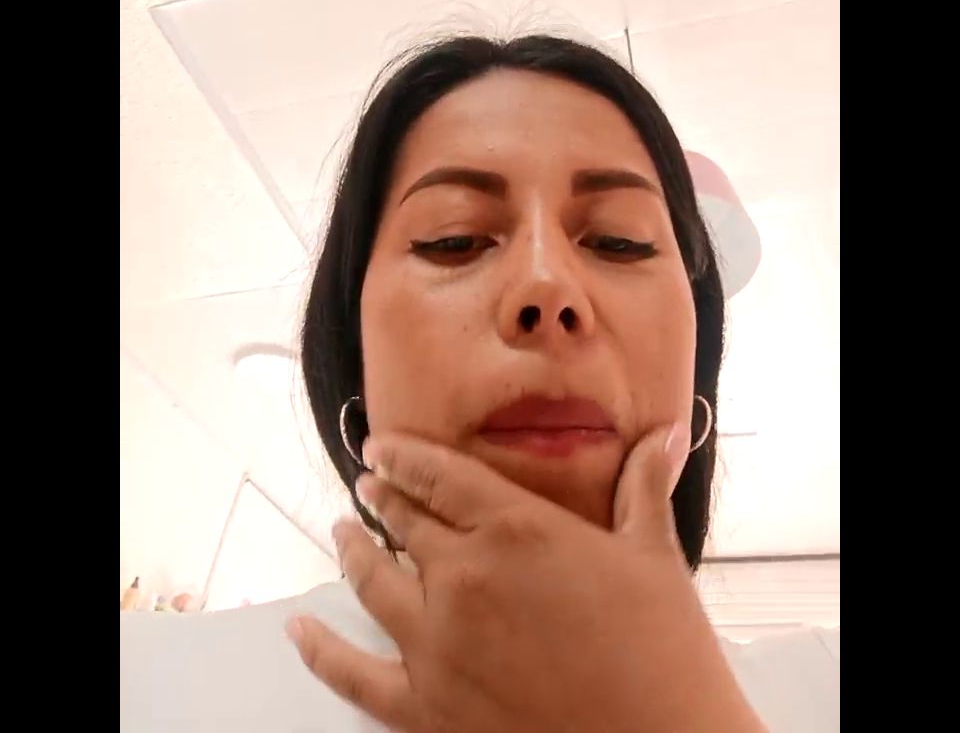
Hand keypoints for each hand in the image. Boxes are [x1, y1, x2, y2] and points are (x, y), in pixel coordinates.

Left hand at [287, 426, 764, 732]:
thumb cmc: (663, 650)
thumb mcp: (654, 557)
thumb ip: (647, 485)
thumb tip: (671, 431)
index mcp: (515, 529)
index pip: (441, 476)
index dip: (404, 456)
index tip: (379, 446)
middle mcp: (463, 576)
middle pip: (404, 523)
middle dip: (382, 498)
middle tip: (366, 485)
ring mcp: (436, 642)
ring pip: (373, 580)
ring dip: (352, 551)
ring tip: (341, 531)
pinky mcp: (425, 708)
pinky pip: (352, 673)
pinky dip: (320, 651)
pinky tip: (300, 631)